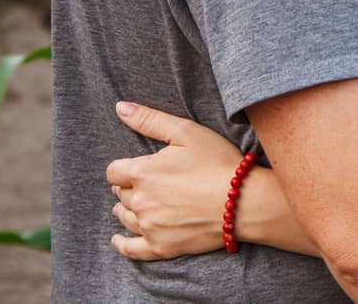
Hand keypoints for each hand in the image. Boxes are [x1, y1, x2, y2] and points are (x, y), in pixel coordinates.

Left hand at [105, 101, 243, 259]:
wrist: (243, 201)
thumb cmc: (218, 162)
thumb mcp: (186, 132)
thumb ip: (150, 119)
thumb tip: (120, 107)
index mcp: (142, 172)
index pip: (114, 171)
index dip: (124, 168)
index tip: (138, 167)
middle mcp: (140, 201)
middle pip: (120, 194)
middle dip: (130, 187)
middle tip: (150, 183)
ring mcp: (149, 226)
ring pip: (124, 217)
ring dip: (128, 209)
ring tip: (140, 203)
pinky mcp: (160, 247)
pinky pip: (130, 249)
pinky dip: (122, 244)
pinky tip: (118, 239)